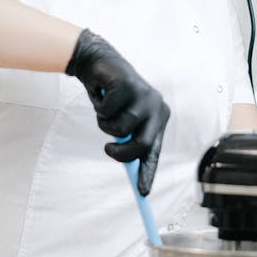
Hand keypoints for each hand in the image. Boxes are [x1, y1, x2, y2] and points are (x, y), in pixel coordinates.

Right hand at [65, 29, 169, 195]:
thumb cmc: (110, 97)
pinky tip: (102, 94)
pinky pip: (108, 112)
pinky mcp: (129, 85)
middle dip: (121, 153)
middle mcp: (157, 107)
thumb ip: (127, 140)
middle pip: (142, 144)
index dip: (148, 172)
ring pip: (121, 129)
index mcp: (158, 117)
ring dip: (105, 124)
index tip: (142, 192)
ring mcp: (145, 95)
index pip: (154, 151)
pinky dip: (99, 108)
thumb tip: (130, 168)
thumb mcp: (120, 121)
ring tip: (104, 111)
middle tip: (108, 149)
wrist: (98, 64)